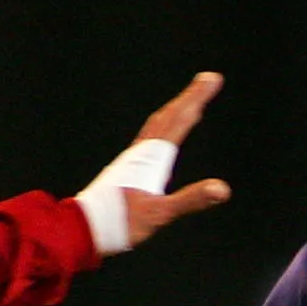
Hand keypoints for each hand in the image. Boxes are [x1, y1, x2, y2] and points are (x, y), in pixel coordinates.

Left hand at [119, 72, 231, 248]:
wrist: (84, 226)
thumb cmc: (120, 222)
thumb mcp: (160, 214)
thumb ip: (191, 200)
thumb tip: (222, 189)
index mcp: (152, 158)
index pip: (180, 121)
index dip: (197, 99)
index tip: (213, 79)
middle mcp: (142, 152)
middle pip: (169, 115)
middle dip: (190, 97)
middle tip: (208, 79)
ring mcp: (133, 158)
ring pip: (158, 124)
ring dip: (176, 108)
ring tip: (189, 101)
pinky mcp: (128, 167)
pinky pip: (150, 137)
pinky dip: (163, 126)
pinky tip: (163, 135)